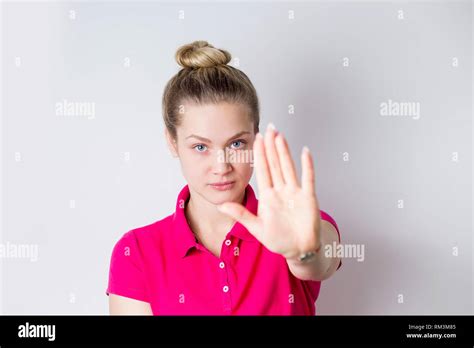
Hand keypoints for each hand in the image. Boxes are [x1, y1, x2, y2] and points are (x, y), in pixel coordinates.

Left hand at [217, 123, 321, 259]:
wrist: (298, 250)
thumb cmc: (278, 239)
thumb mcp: (256, 228)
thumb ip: (240, 215)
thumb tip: (221, 205)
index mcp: (268, 196)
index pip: (262, 170)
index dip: (259, 154)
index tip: (256, 139)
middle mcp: (281, 190)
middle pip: (275, 164)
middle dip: (271, 146)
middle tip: (269, 128)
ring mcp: (295, 192)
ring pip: (288, 167)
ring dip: (284, 152)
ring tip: (280, 136)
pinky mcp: (308, 198)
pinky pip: (308, 179)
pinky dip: (307, 166)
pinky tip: (305, 152)